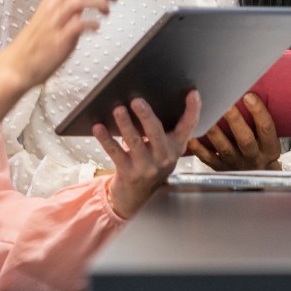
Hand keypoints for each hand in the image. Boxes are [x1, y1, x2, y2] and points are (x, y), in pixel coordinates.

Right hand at [0, 0, 138, 121]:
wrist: (20, 63)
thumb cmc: (45, 36)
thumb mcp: (64, 11)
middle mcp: (56, 0)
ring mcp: (56, 18)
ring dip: (100, 1)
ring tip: (107, 11)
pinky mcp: (58, 37)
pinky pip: (77, 24)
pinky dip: (91, 23)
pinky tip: (96, 28)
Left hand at [98, 92, 200, 218]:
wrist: (137, 196)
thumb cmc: (150, 163)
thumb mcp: (162, 148)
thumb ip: (160, 128)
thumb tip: (144, 99)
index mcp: (175, 146)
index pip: (188, 126)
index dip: (193, 110)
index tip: (193, 93)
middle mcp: (164, 157)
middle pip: (157, 133)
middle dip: (147, 116)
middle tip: (136, 101)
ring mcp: (146, 167)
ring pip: (135, 142)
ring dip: (125, 125)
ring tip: (118, 110)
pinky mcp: (129, 173)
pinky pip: (116, 153)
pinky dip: (106, 139)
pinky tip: (98, 127)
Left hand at [188, 93, 280, 170]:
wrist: (257, 178)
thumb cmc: (262, 151)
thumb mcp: (269, 140)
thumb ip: (261, 122)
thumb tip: (249, 92)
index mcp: (269, 148)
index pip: (266, 129)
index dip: (258, 112)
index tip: (248, 96)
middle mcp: (253, 156)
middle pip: (245, 139)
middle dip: (234, 120)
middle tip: (224, 103)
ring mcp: (236, 164)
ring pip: (224, 148)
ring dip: (214, 132)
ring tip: (205, 115)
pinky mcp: (221, 169)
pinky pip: (208, 159)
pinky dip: (198, 148)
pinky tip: (191, 136)